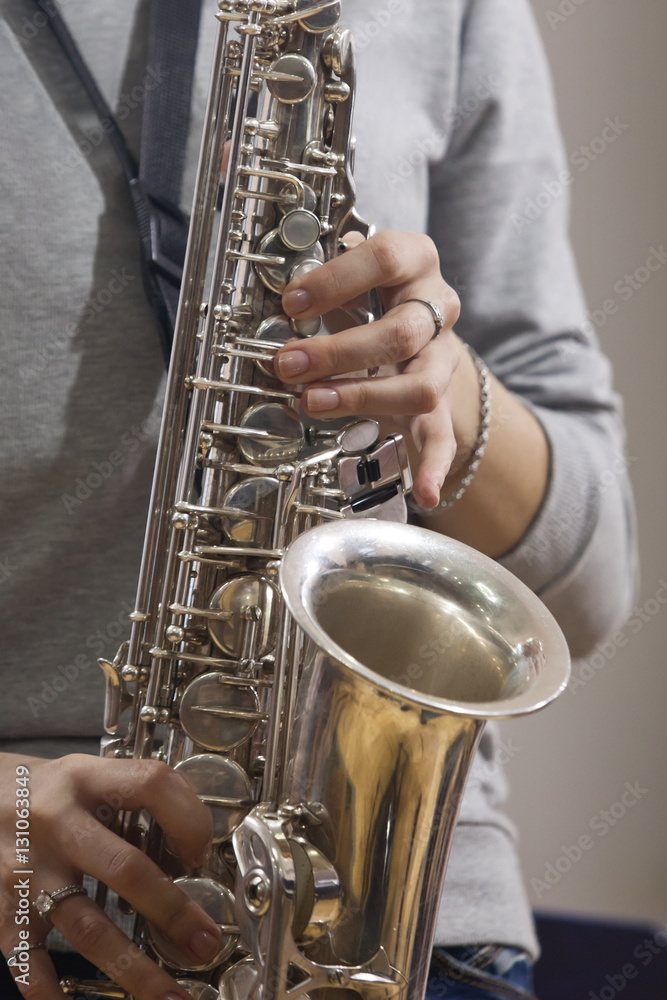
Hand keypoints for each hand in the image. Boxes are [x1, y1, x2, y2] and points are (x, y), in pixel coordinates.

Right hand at [0, 753, 220, 999]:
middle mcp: (57, 821)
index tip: (201, 853)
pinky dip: (48, 990)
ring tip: (169, 995)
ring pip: (86, 926)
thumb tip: (191, 850)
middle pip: (124, 868)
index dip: (188, 818)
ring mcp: (28, 868)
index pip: (151, 784)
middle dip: (172, 912)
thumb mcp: (92, 773)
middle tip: (205, 942)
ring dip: (133, 967)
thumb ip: (138, 798)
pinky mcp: (4, 905)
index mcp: (88, 778)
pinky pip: (27, 956)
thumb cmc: (51, 790)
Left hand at [274, 230, 474, 508]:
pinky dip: (433, 467)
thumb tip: (273, 287)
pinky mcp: (443, 401)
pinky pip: (445, 436)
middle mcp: (437, 308)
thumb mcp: (348, 274)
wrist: (417, 323)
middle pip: (401, 333)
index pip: (384, 259)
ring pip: (421, 385)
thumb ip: (322, 279)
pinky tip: (425, 492)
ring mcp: (443, 358)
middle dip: (338, 353)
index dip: (335, 281)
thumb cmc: (370, 294)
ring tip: (313, 403)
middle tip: (287, 363)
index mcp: (415, 260)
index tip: (292, 303)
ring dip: (363, 398)